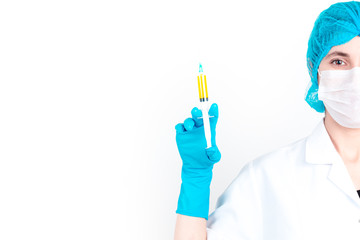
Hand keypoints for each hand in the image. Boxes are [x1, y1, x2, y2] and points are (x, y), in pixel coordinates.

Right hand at [175, 103, 220, 219]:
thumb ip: (214, 153)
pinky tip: (181, 128)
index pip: (212, 117)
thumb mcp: (213, 158)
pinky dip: (179, 126)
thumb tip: (211, 149)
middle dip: (198, 112)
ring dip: (189, 121)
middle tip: (197, 111)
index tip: (214, 106)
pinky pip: (180, 127)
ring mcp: (190, 130)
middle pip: (199, 116)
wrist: (195, 165)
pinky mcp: (182, 134)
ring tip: (190, 127)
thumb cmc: (207, 159)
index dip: (213, 111)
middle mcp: (200, 128)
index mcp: (210, 130)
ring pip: (189, 121)